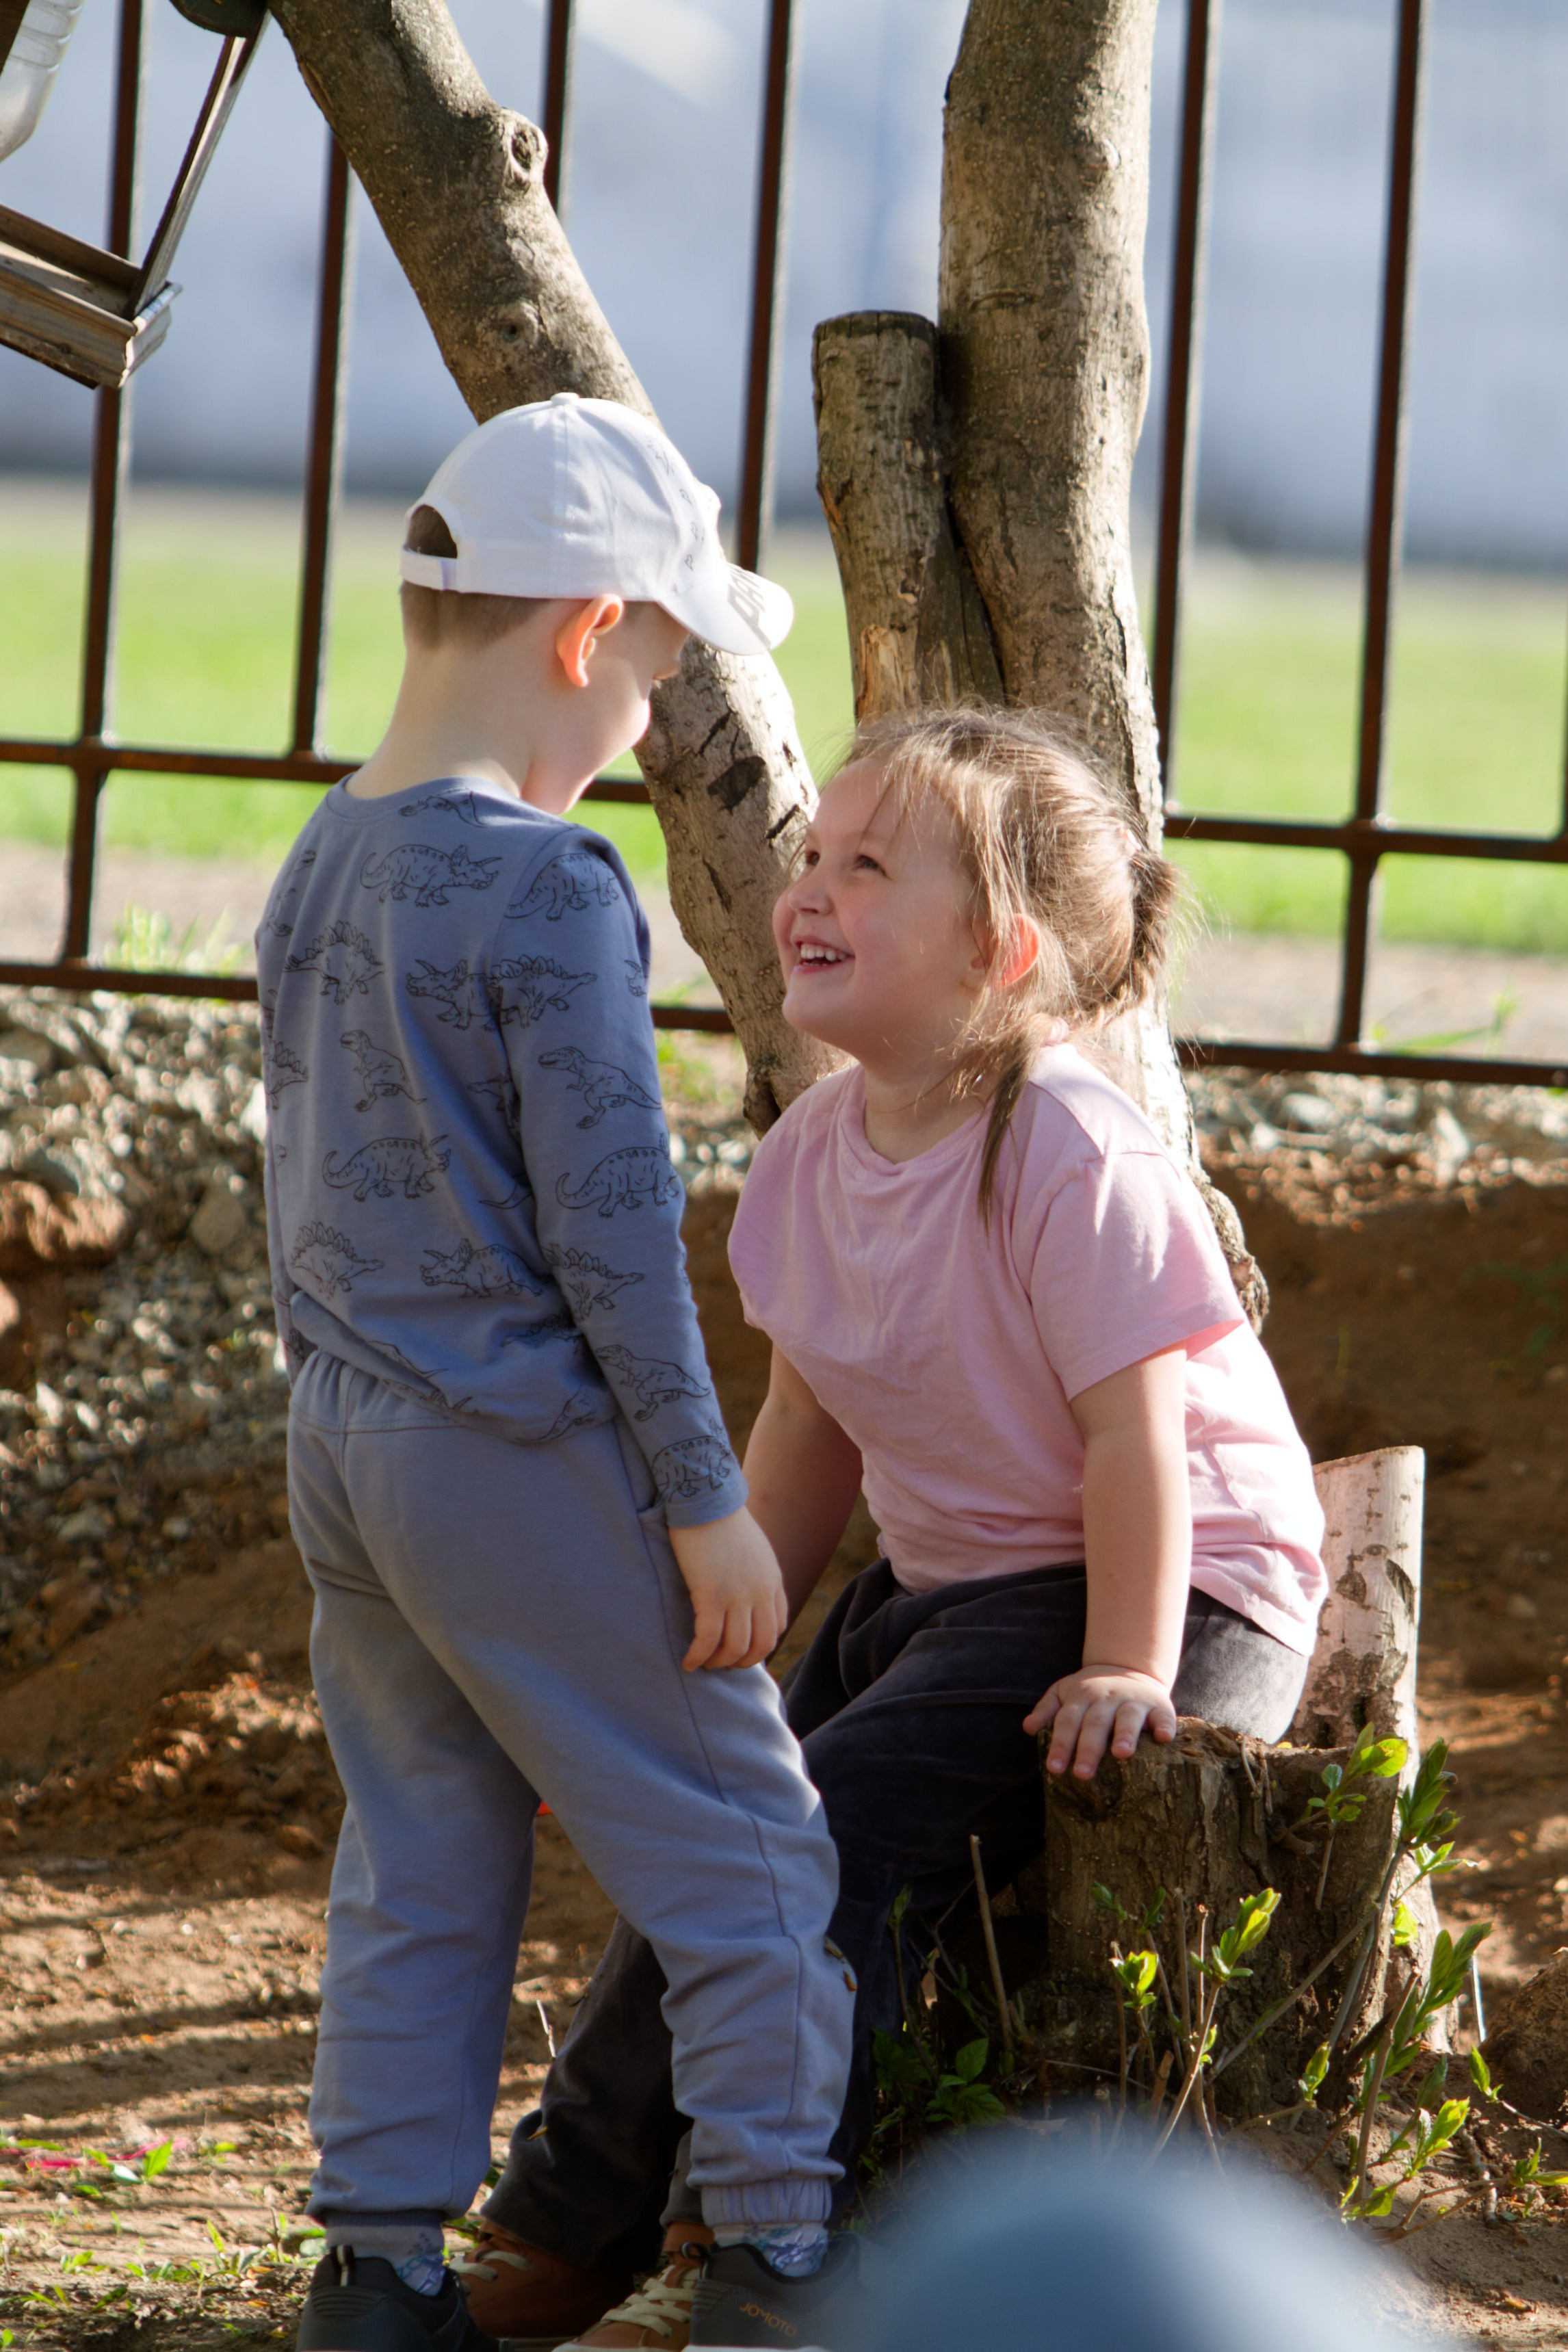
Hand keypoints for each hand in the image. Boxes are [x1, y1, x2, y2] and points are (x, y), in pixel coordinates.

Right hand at [668, 1508, 787, 1671]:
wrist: (705, 1496)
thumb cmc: (720, 1516)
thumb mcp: (751, 1546)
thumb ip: (753, 1570)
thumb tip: (740, 1586)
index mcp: (772, 1579)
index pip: (776, 1626)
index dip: (759, 1644)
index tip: (741, 1649)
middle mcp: (761, 1592)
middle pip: (761, 1644)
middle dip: (742, 1661)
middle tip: (722, 1663)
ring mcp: (738, 1596)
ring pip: (736, 1648)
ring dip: (719, 1662)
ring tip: (703, 1663)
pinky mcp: (711, 1596)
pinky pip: (708, 1639)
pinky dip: (699, 1656)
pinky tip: (688, 1662)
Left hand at [1024, 1666, 1177, 1780]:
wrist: (1128, 1666)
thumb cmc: (1092, 1690)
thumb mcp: (1065, 1692)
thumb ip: (1047, 1709)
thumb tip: (1027, 1728)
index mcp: (1082, 1696)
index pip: (1068, 1720)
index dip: (1061, 1744)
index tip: (1054, 1768)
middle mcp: (1107, 1698)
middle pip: (1096, 1723)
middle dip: (1089, 1748)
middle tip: (1082, 1774)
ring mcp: (1134, 1701)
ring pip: (1128, 1718)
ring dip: (1125, 1735)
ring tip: (1121, 1755)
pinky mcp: (1159, 1705)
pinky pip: (1164, 1716)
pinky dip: (1165, 1726)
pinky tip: (1164, 1739)